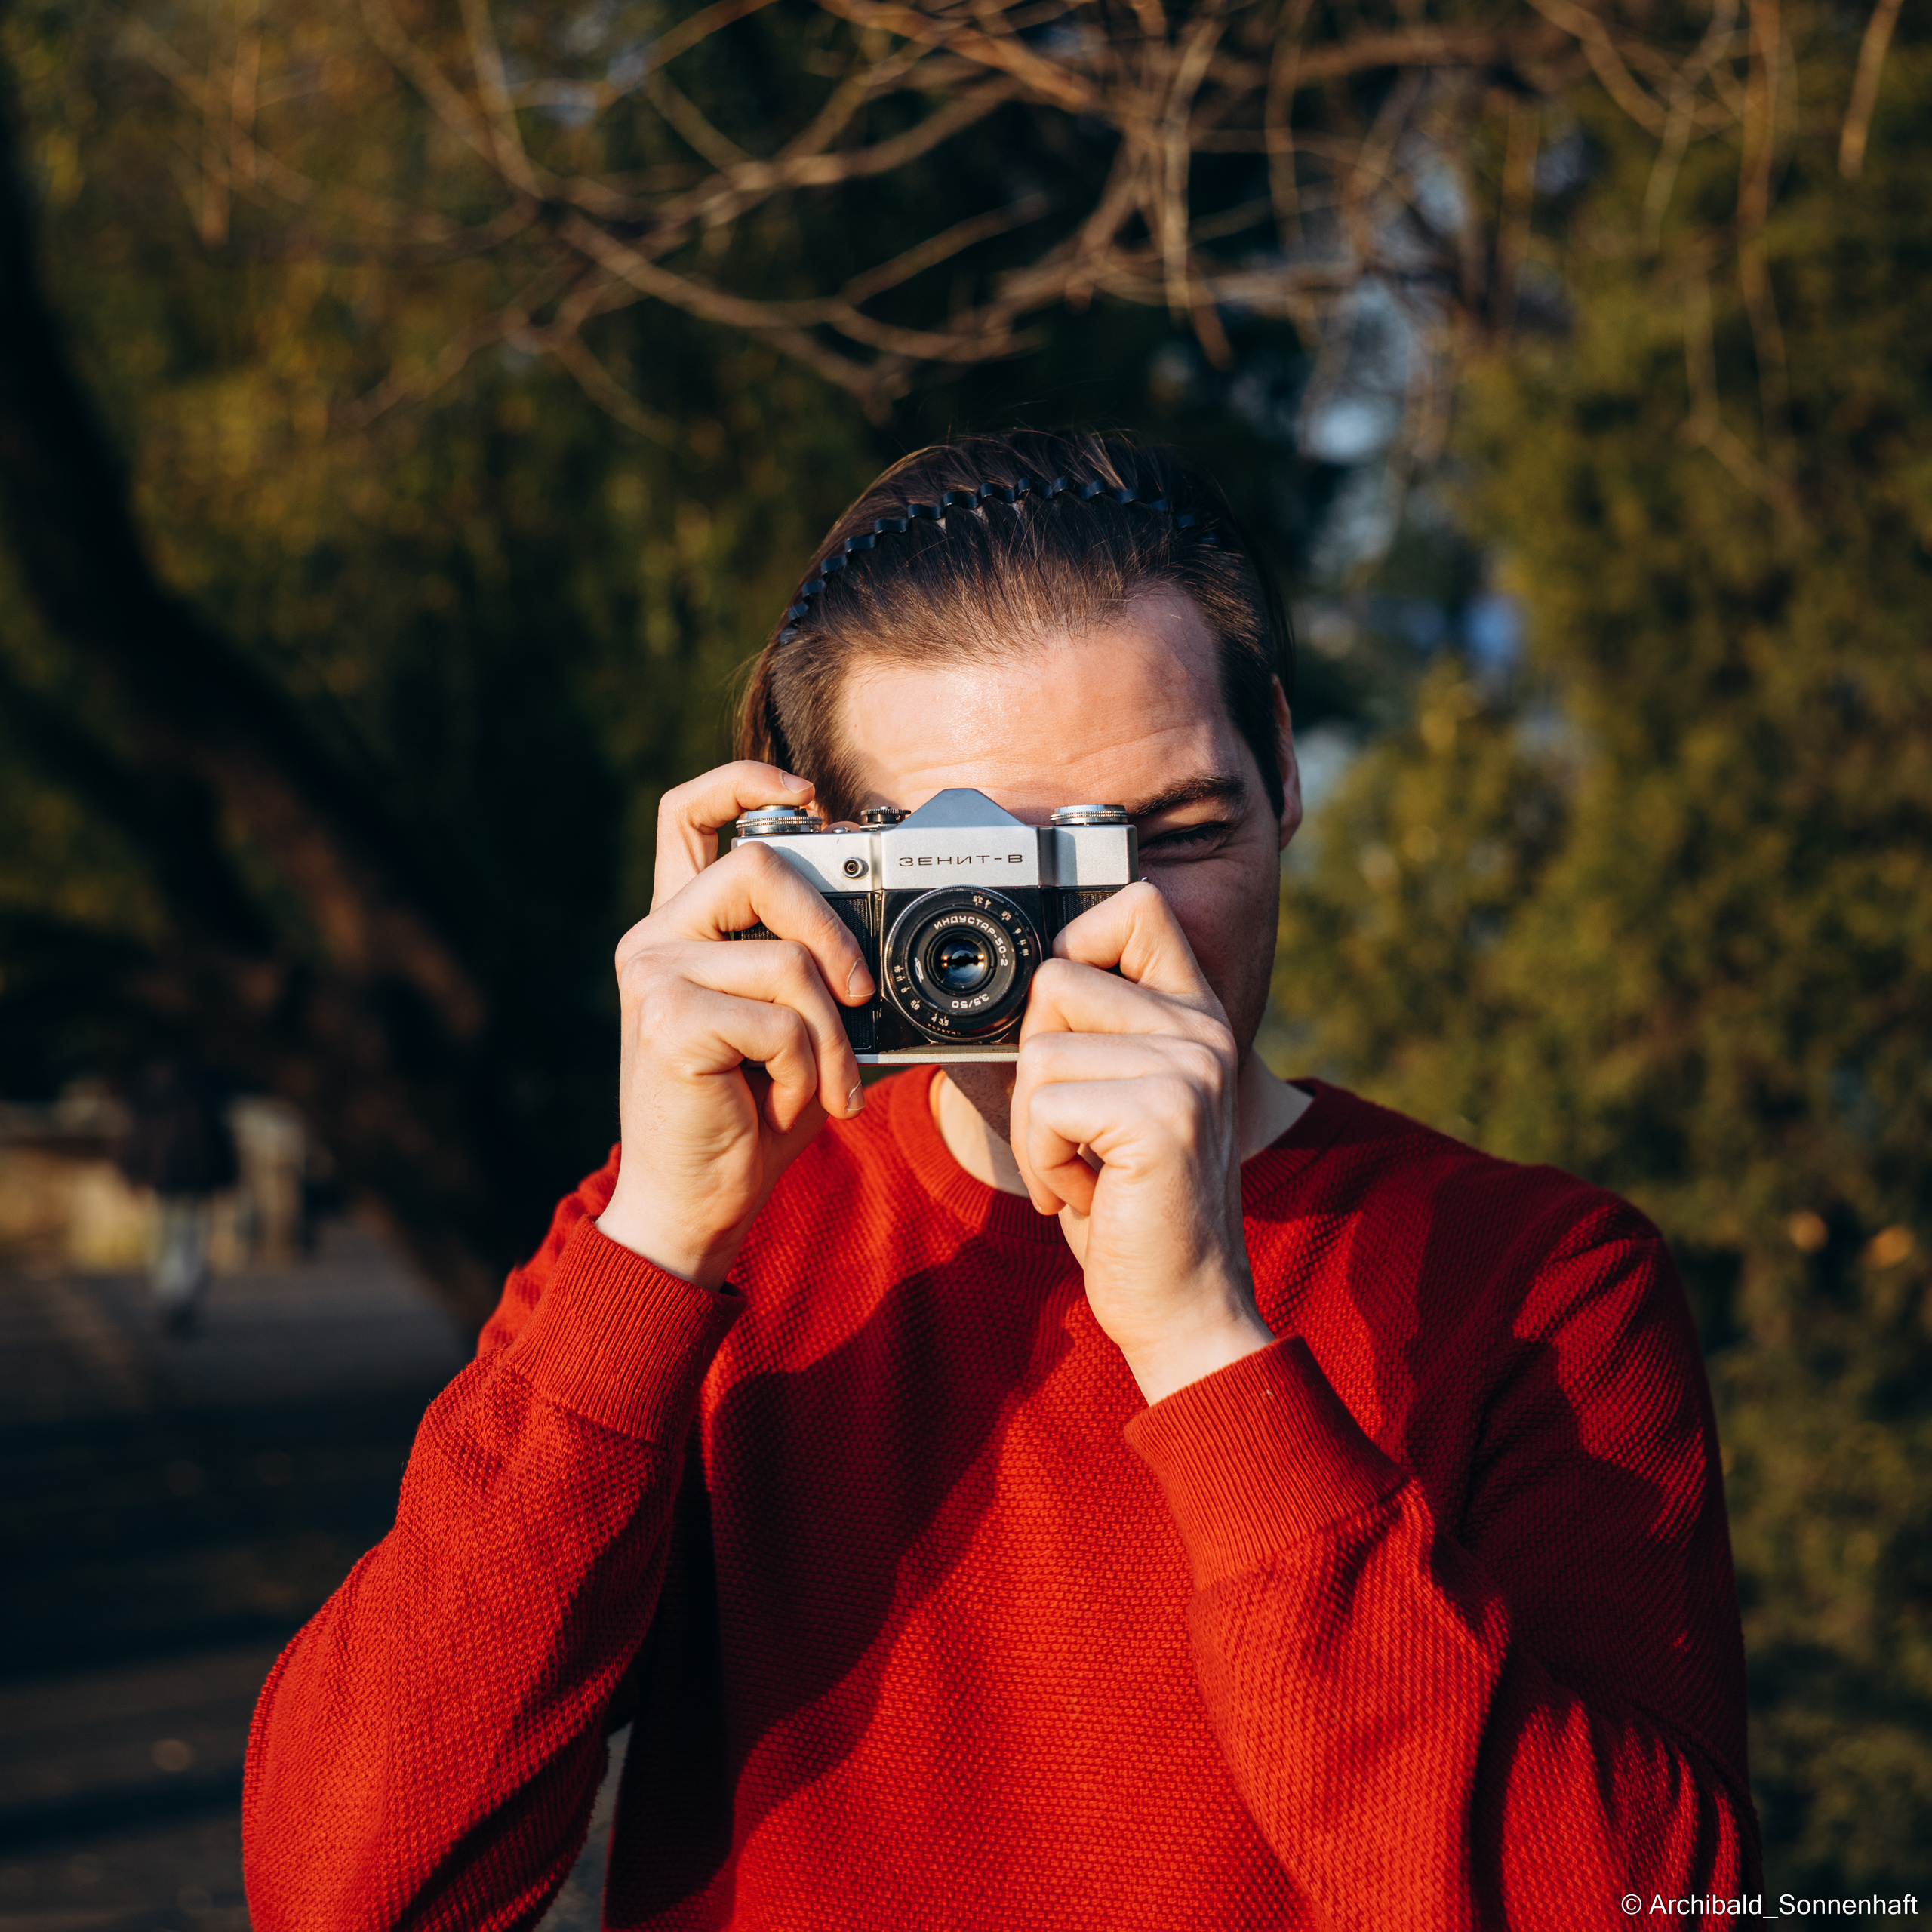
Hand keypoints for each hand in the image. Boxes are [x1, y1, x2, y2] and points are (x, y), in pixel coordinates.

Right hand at [596, 762, 874, 1289]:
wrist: (698, 1204)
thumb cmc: (751, 1117)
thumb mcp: (798, 1032)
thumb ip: (824, 977)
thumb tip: (908, 953)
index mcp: (682, 928)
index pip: (688, 814)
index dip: (743, 781)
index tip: (807, 794)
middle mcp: (654, 938)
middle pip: (759, 863)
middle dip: (832, 926)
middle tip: (862, 992)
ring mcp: (652, 975)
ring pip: (786, 958)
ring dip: (832, 1033)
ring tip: (827, 1083)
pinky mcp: (667, 1020)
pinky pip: (779, 1019)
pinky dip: (810, 1068)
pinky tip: (790, 1103)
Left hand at [1009, 883, 1273, 1404]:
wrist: (1183, 1306)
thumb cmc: (1133, 1207)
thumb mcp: (1119, 1102)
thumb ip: (1096, 1034)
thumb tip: (1025, 979)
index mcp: (1196, 1017)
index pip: (1138, 906)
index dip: (1077, 940)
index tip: (1062, 1020)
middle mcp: (1204, 1031)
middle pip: (1057, 978)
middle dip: (1034, 1065)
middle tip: (1072, 1134)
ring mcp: (1190, 1069)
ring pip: (1039, 1049)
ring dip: (1034, 1128)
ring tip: (1083, 1170)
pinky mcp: (1162, 1116)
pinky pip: (1044, 1103)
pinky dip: (1043, 1159)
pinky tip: (1088, 1193)